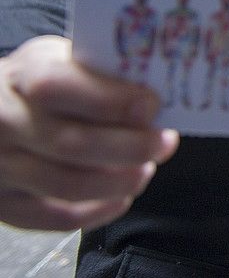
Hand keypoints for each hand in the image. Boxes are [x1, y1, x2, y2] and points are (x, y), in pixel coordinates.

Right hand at [0, 35, 178, 229]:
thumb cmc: (38, 84)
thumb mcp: (61, 59)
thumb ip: (100, 74)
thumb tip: (155, 98)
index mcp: (22, 76)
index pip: (58, 87)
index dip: (110, 100)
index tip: (151, 106)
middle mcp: (5, 123)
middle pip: (72, 144)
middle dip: (131, 147)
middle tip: (164, 144)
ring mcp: (2, 166)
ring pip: (68, 185)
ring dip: (120, 181)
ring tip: (145, 169)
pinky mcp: (6, 203)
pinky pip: (57, 218)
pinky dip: (99, 211)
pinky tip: (122, 196)